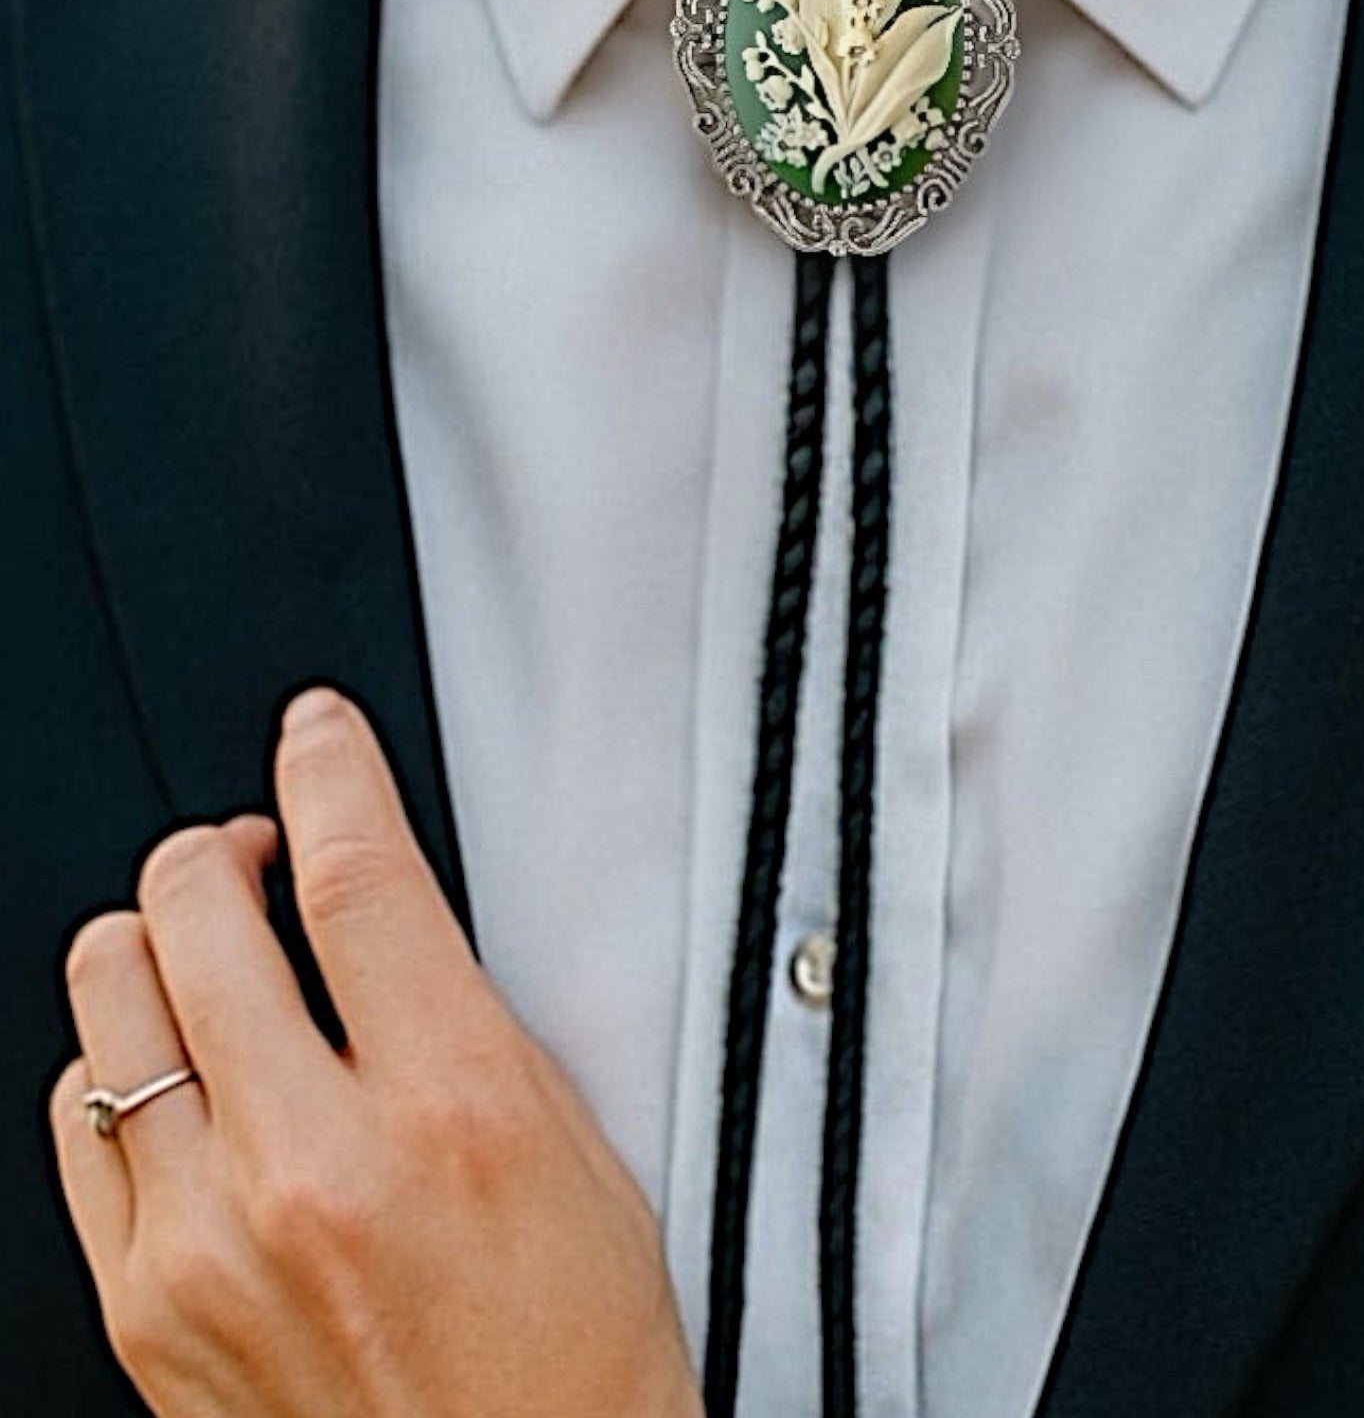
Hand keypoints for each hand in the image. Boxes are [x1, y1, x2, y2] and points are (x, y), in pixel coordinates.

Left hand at [50, 687, 699, 1417]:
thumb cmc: (569, 1347)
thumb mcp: (570, 1142)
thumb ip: (467, 1015)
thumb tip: (386, 912)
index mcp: (452, 1108)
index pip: (357, 876)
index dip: (329, 769)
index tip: (318, 732)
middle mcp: (315, 1164)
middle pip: (199, 911)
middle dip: (221, 841)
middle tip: (256, 846)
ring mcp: (205, 1238)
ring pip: (110, 997)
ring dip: (158, 934)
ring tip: (206, 943)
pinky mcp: (141, 1303)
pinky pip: (77, 1116)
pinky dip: (118, 1054)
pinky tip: (174, 1059)